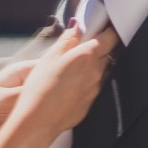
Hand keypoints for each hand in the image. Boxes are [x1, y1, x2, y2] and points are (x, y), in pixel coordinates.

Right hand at [14, 23, 116, 137]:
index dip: (108, 31)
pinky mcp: (92, 103)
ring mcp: (96, 89)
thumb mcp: (49, 58)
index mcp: (87, 56)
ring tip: (75, 67)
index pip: (110, 38)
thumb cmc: (40, 88)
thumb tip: (77, 26)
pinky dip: (89, 81)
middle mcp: (97, 72)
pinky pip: (95, 86)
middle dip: (101, 48)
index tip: (103, 28)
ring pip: (102, 71)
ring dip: (95, 65)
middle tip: (85, 46)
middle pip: (109, 54)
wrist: (38, 121)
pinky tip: (72, 84)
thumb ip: (67, 40)